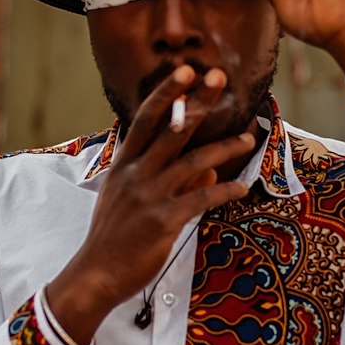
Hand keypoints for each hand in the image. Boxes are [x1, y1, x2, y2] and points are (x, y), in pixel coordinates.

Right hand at [45, 65, 254, 344]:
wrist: (96, 274)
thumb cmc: (113, 237)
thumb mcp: (131, 201)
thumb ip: (168, 182)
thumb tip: (208, 173)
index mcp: (124, 164)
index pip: (146, 118)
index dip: (167, 93)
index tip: (185, 70)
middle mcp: (136, 173)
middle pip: (173, 129)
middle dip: (199, 101)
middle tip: (220, 78)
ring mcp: (149, 195)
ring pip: (195, 162)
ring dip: (225, 148)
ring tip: (248, 139)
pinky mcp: (163, 220)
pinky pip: (202, 200)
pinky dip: (225, 191)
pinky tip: (242, 187)